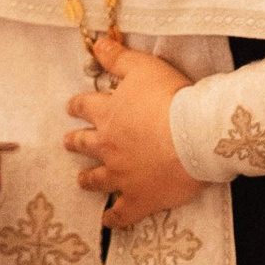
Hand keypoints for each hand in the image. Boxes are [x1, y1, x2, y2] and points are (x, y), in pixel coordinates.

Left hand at [65, 38, 199, 231]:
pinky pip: (121, 213)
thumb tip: (97, 44)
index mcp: (108, 114)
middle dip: (76, 143)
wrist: (195, 136)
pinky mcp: (139, 198)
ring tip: (82, 180)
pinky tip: (107, 220)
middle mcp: (108, 146)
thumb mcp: (144, 67)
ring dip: (88, 179)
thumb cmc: (172, 98)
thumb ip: (118, 58)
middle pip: (84, 145)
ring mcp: (121, 175)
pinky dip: (113, 218)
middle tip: (69, 143)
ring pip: (97, 180)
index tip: (71, 107)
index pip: (84, 107)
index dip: (77, 106)